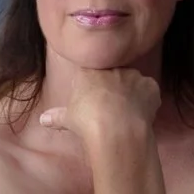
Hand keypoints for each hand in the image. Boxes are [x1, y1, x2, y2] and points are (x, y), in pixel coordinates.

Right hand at [37, 67, 160, 151]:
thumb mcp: (68, 118)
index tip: (93, 98)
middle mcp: (113, 67)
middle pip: (114, 74)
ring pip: (133, 81)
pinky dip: (147, 101)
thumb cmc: (87, 119)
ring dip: (131, 93)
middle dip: (113, 87)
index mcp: (90, 70)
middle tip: (111, 108)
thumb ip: (57, 116)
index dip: (93, 85)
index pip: (91, 70)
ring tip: (128, 114)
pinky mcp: (151, 85)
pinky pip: (150, 91)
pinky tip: (142, 115)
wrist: (115, 127)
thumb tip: (42, 120)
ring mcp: (133, 75)